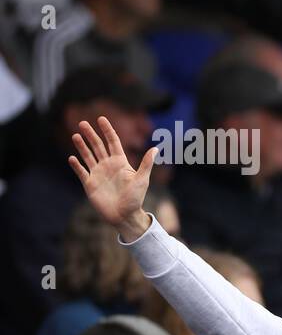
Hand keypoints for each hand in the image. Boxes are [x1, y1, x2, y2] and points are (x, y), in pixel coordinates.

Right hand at [68, 116, 155, 240]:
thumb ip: (146, 164)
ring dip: (81, 146)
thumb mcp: (142, 179)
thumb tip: (156, 148)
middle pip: (98, 146)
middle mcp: (108, 166)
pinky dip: (76, 165)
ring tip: (75, 135)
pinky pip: (81, 172)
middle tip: (82, 122)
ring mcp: (98, 174)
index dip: (107, 130)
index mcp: (120, 162)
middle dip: (91, 134)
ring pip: (88, 156)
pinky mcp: (90, 184)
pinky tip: (71, 158)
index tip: (101, 118)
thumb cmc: (135, 198)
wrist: (124, 216)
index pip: (113, 142)